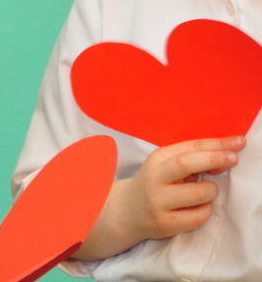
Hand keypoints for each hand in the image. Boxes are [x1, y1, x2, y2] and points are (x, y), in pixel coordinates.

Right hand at [74, 135, 245, 259]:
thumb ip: (193, 160)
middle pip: (187, 163)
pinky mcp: (165, 223)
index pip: (189, 147)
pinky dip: (205, 211)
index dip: (216, 144)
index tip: (239, 142)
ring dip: (210, 191)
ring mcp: (158, 201)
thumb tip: (225, 157)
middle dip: (214, 159)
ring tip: (203, 193)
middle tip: (234, 158)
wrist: (128, 211)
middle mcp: (154, 178)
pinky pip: (199, 216)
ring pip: (199, 193)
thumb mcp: (167, 166)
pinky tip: (196, 209)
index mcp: (157, 159)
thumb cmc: (156, 184)